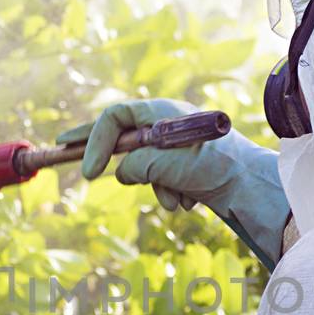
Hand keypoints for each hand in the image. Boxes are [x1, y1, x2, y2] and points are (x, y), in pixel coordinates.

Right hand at [58, 99, 290, 267]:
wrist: (250, 185)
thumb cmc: (214, 165)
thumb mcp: (168, 163)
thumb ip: (136, 165)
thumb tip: (119, 174)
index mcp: (161, 113)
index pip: (115, 117)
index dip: (96, 141)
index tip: (89, 171)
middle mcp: (165, 125)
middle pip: (120, 132)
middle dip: (98, 148)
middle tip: (63, 145)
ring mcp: (173, 146)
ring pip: (141, 167)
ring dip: (155, 188)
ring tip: (176, 198)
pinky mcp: (182, 166)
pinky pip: (159, 181)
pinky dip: (169, 193)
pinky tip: (189, 201)